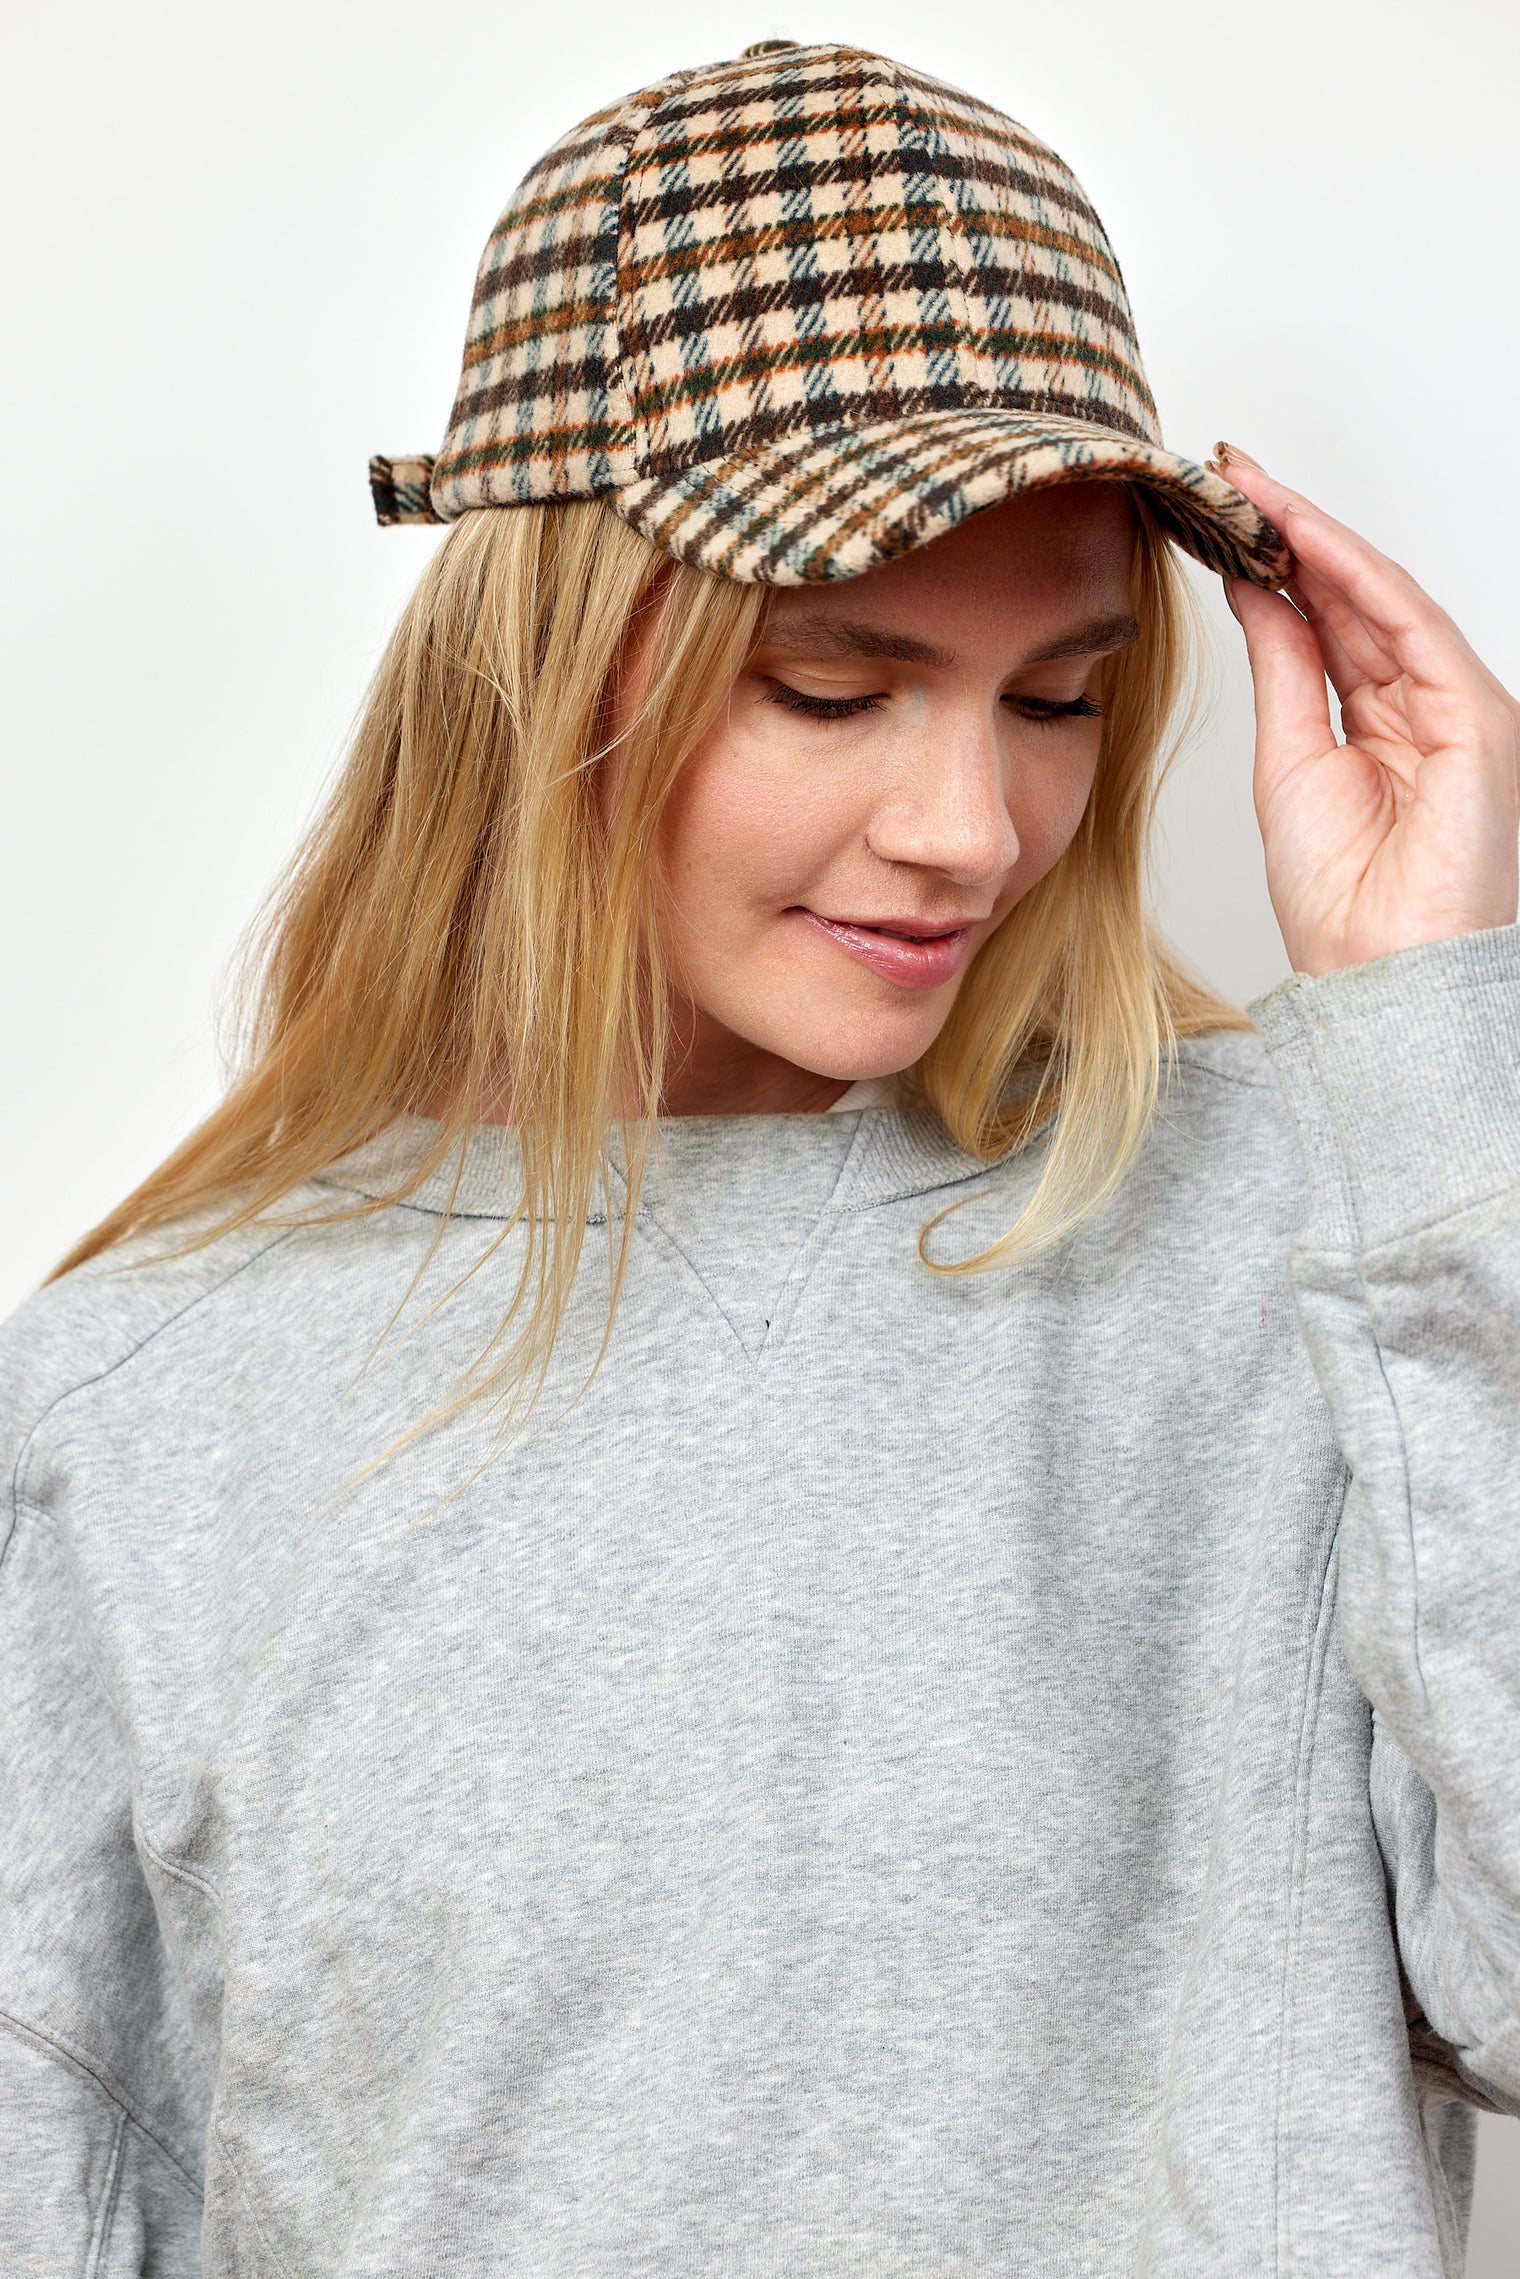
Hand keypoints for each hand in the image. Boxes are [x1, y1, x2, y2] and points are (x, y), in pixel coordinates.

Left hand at [1209, 446, 1519, 977]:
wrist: (1378, 975)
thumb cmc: (1340, 901)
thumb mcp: (1287, 761)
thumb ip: (1283, 670)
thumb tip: (1256, 592)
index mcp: (1384, 723)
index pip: (1330, 620)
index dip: (1278, 561)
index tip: (1222, 511)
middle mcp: (1426, 705)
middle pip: (1353, 596)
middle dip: (1290, 529)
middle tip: (1228, 470)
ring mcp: (1455, 706)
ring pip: (1381, 597)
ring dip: (1315, 534)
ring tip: (1252, 485)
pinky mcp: (1474, 714)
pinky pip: (1409, 624)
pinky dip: (1354, 574)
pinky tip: (1301, 536)